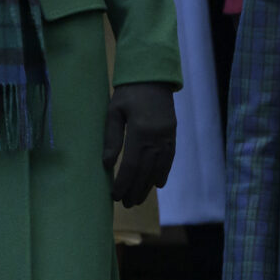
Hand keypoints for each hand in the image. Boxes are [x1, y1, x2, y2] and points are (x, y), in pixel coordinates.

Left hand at [103, 81, 175, 206]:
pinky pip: (170, 158)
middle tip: (125, 204)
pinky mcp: (173, 134)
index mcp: (141, 131)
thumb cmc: (128, 92)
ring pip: (159, 168)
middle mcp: (157, 137)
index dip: (123, 183)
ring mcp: (168, 136)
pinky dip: (163, 172)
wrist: (152, 75)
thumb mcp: (114, 111)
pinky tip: (157, 184)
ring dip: (148, 186)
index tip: (115, 196)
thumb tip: (107, 164)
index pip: (131, 165)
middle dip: (135, 190)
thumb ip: (111, 138)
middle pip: (146, 171)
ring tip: (138, 199)